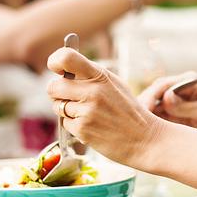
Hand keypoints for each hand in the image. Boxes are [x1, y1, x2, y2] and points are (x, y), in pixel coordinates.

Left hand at [47, 48, 163, 166]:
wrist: (144, 138)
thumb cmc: (128, 110)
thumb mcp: (114, 84)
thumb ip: (91, 75)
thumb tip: (64, 69)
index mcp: (99, 75)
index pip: (65, 58)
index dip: (55, 62)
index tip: (58, 70)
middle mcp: (92, 91)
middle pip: (53, 86)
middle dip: (58, 93)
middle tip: (72, 98)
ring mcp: (87, 111)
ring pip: (57, 106)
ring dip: (66, 111)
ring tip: (88, 114)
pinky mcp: (82, 129)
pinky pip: (65, 123)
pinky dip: (74, 125)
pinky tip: (92, 126)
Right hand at [138, 73, 196, 136]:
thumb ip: (185, 106)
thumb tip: (166, 98)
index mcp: (188, 81)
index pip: (163, 85)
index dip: (151, 96)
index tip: (144, 108)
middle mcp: (177, 88)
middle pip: (152, 94)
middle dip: (142, 107)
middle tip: (134, 122)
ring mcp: (172, 101)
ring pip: (149, 106)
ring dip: (142, 116)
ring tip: (134, 130)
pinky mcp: (169, 114)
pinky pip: (153, 118)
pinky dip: (147, 124)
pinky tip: (140, 134)